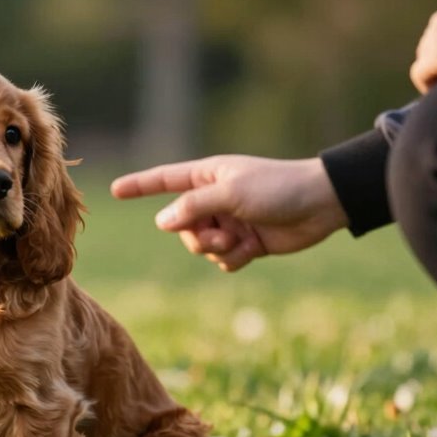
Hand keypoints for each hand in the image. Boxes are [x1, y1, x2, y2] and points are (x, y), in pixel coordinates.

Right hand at [111, 156, 347, 271]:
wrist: (321, 205)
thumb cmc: (278, 187)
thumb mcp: (230, 193)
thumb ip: (193, 207)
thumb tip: (162, 222)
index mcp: (207, 176)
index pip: (164, 180)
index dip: (139, 185)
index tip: (115, 190)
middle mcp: (213, 199)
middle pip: (181, 226)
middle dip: (197, 236)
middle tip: (221, 234)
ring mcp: (228, 221)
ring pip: (200, 247)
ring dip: (218, 249)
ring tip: (241, 241)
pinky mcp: (244, 242)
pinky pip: (222, 260)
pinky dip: (235, 258)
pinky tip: (254, 248)